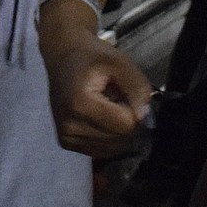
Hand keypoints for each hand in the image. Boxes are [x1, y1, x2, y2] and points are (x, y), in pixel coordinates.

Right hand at [41, 26, 152, 157]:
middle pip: (119, 139)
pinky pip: (100, 151)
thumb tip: (144, 114)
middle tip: (118, 98)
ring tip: (109, 106)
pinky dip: (108, 136)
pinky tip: (102, 117)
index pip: (124, 125)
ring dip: (118, 130)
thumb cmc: (92, 56)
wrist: (63, 57)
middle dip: (127, 121)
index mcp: (80, 104)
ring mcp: (66, 138)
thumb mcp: (120, 62)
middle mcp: (69, 127)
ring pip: (112, 148)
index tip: (126, 93)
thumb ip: (137, 86)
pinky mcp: (66, 144)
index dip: (134, 110)